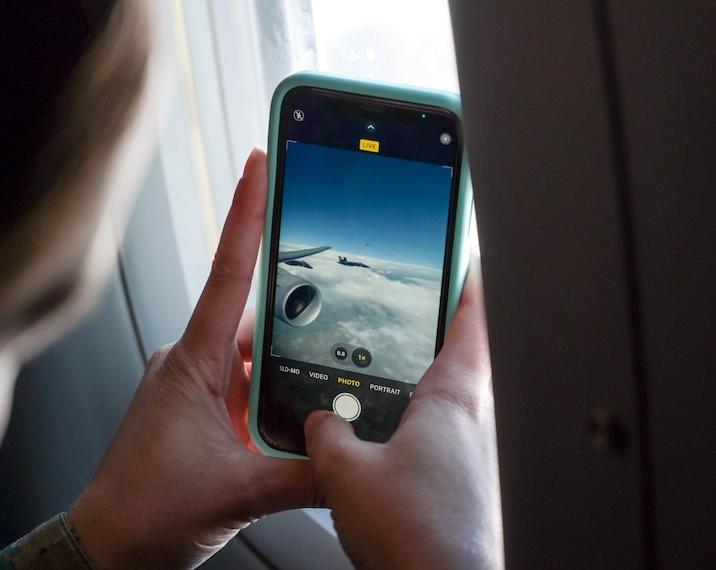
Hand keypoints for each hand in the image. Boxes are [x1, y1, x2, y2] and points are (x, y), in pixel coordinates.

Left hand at [68, 149, 316, 568]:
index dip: (247, 212)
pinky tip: (294, 416)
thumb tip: (351, 465)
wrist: (107, 550)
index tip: (260, 163)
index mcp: (191, 362)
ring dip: (284, 366)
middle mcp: (189, 364)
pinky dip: (271, 393)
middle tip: (337, 299)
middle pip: (254, 316)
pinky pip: (242, 386)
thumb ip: (305, 474)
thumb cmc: (144, 513)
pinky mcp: (195, 412)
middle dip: (295, 312)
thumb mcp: (240, 492)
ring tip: (318, 384)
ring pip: (252, 356)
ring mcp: (190, 387)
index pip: (228, 272)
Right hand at [305, 257, 502, 568]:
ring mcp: (473, 457)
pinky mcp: (464, 488)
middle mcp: (473, 423)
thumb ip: (326, 435)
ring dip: (419, 386)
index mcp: (451, 400)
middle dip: (434, 333)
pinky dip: (413, 430)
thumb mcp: (345, 473)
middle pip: (462, 357)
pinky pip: (440, 441)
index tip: (459, 254)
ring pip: (448, 402)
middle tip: (407, 311)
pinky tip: (381, 448)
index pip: (473, 320)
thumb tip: (320, 423)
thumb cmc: (417, 537)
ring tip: (379, 380)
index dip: (466, 281)